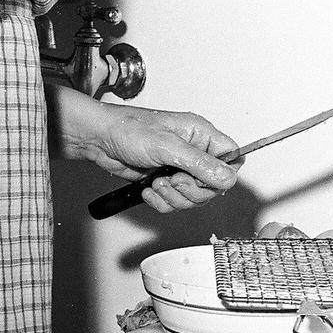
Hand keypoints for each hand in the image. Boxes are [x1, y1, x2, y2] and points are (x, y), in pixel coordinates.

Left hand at [59, 96, 240, 212]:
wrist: (99, 139)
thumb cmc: (127, 129)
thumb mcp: (166, 146)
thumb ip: (199, 163)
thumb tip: (227, 177)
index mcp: (200, 134)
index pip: (233, 157)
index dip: (223, 175)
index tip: (204, 180)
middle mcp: (193, 150)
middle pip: (213, 186)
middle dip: (191, 191)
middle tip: (173, 180)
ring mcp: (179, 167)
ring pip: (193, 198)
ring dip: (173, 197)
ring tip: (156, 182)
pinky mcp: (164, 181)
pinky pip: (174, 203)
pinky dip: (161, 201)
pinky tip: (148, 188)